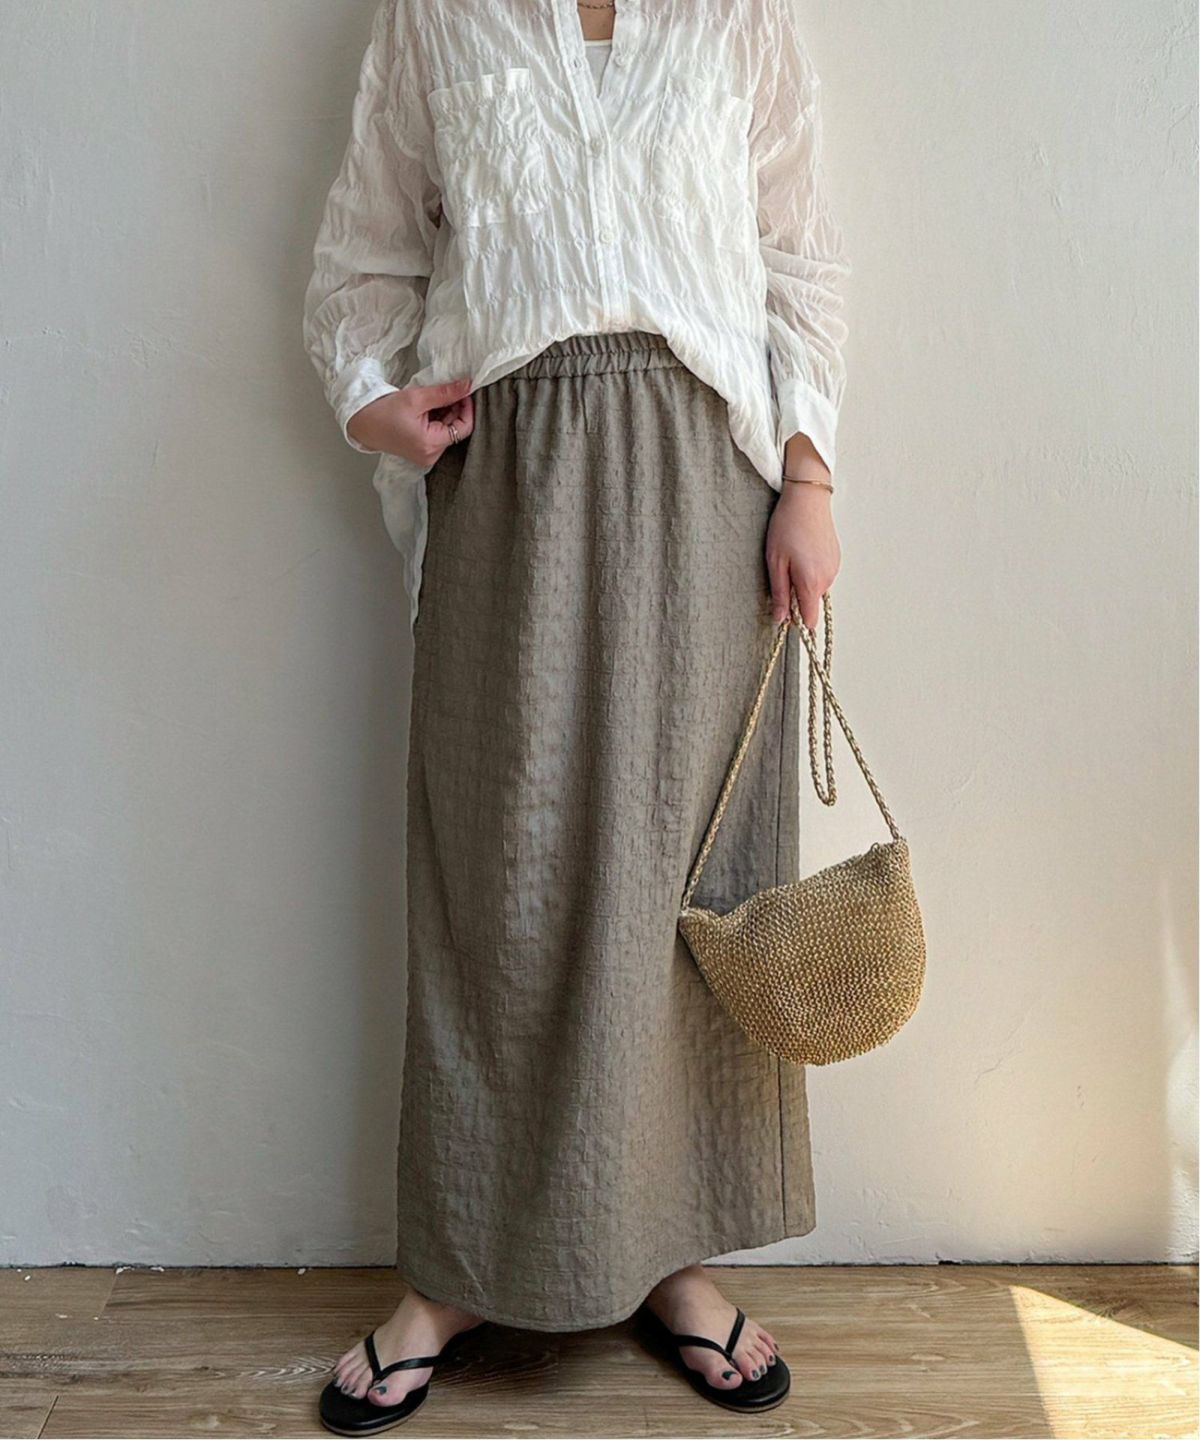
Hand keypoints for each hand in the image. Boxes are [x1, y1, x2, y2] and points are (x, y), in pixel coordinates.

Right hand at [346, 376, 474, 466]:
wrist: (362, 423)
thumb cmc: (383, 411)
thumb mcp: (416, 397)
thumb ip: (444, 392)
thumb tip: (467, 386)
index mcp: (430, 444)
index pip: (464, 428)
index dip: (467, 408)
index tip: (462, 391)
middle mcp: (430, 455)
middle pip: (456, 429)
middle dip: (455, 408)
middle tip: (448, 391)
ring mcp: (426, 455)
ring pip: (447, 431)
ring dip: (446, 413)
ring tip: (432, 399)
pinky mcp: (421, 451)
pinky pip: (437, 434)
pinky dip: (437, 420)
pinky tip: (427, 409)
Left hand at [765, 456, 840, 628]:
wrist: (807, 498)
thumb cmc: (788, 527)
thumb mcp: (775, 562)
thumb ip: (780, 594)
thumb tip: (781, 619)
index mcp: (812, 582)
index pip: (810, 619)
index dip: (796, 621)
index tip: (784, 613)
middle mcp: (828, 578)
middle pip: (811, 603)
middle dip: (796, 596)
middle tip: (782, 573)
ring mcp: (834, 567)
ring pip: (816, 589)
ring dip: (803, 582)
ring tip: (792, 558)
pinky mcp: (836, 558)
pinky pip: (822, 575)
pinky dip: (811, 570)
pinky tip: (802, 552)